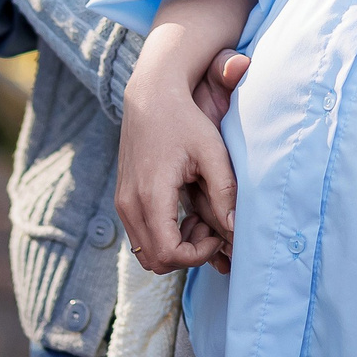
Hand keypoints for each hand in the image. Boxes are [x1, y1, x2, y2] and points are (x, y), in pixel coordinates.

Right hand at [116, 5, 250, 274]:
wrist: (151, 96)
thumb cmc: (185, 121)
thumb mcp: (212, 151)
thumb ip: (224, 191)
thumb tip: (234, 229)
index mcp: (151, 194)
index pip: (169, 253)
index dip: (198, 254)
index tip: (216, 233)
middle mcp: (129, 203)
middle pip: (155, 260)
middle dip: (187, 254)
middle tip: (208, 227)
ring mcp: (122, 202)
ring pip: (145, 252)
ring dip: (175, 247)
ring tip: (198, 220)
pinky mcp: (123, 199)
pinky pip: (140, 236)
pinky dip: (163, 237)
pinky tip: (184, 213)